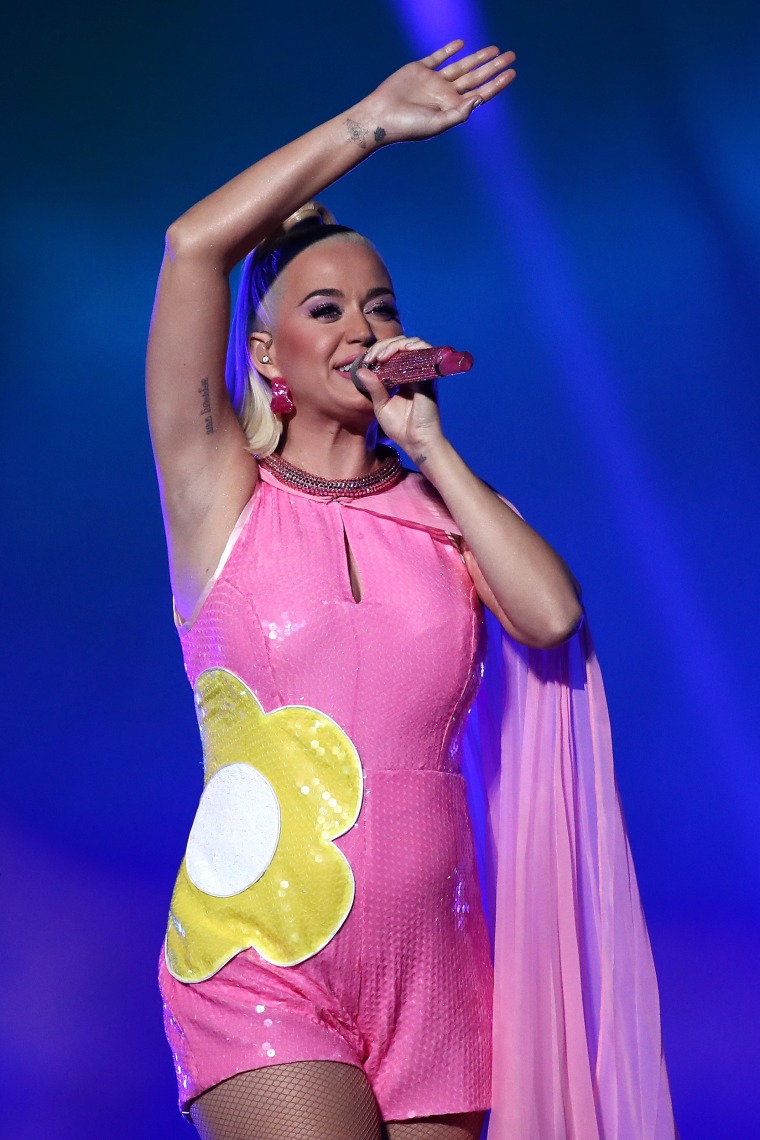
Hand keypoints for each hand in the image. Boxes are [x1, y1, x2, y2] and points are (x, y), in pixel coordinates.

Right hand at [353, 40, 515, 146]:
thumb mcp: (436, 124)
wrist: (380, 117)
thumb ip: (458, 114)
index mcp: (452, 109)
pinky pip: (438, 57)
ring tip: (494, 49)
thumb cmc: (408, 127)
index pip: (481, 94)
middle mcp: (446, 95)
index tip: (512, 73)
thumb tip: (478, 100)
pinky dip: (449, 50)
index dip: (497, 84)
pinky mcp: (420, 70)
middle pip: (476, 78)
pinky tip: (461, 44)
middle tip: (511, 56)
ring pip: (461, 66)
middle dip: (493, 67)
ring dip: (477, 58)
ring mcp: (434, 82)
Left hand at [354, 336, 444, 455]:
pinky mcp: (430, 376)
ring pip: (413, 344)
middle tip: (371, 357)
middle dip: (383, 346)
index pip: (393, 354)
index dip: (378, 351)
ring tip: (381, 356)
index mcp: (402, 378)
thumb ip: (373, 388)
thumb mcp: (381, 406)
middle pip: (402, 345)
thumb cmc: (400, 428)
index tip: (366, 361)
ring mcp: (423, 373)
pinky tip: (397, 352)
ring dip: (395, 345)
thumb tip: (360, 371)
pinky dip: (412, 346)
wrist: (416, 442)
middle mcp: (415, 372)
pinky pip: (425, 352)